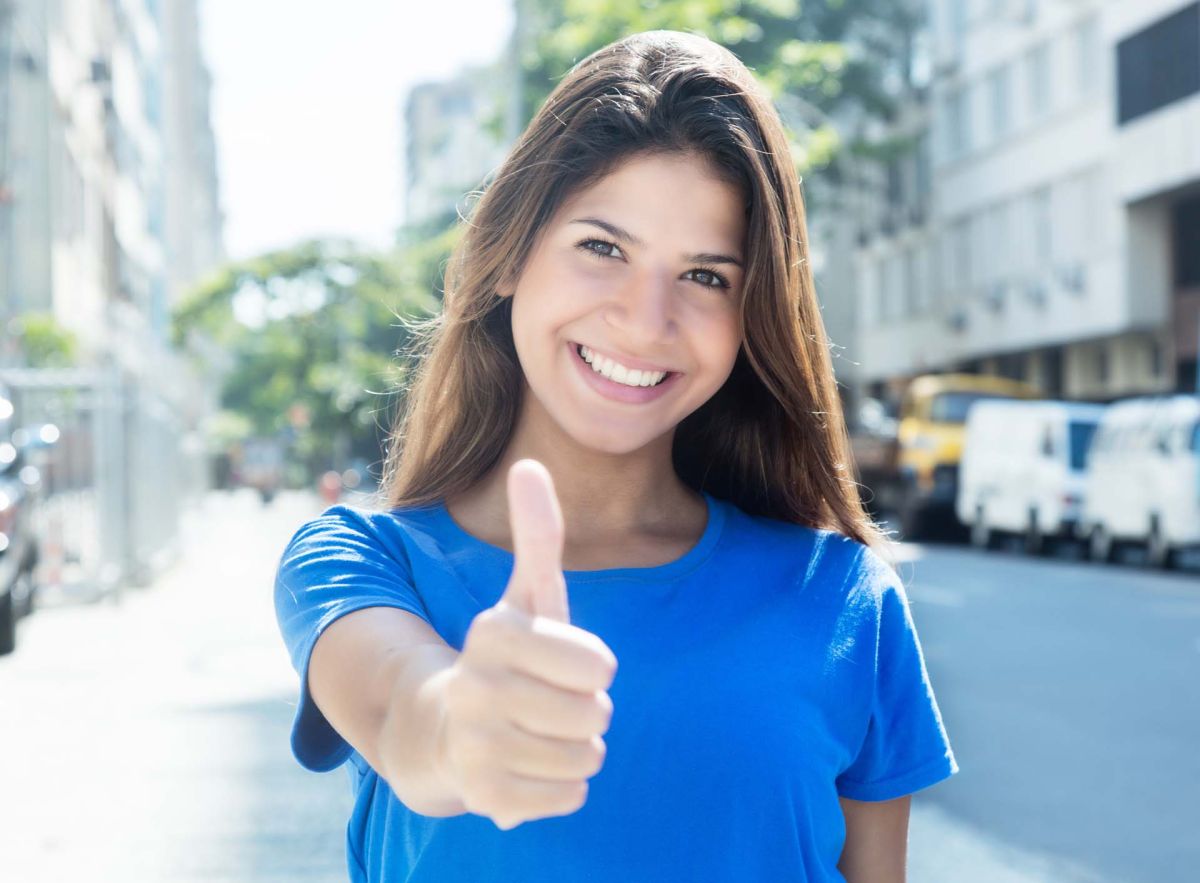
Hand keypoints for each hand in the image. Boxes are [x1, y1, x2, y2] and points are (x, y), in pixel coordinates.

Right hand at [437, 460, 617, 829]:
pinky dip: (563, 786)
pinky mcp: (485, 798)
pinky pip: (571, 797)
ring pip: (587, 758)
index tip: (560, 661)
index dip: (593, 666)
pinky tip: (528, 765)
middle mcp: (476, 688)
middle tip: (551, 702)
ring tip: (539, 732)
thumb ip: (537, 534)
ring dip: (577, 749)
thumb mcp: (527, 597)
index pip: (600, 665)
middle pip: (596, 715)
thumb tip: (530, 463)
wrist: (445, 729)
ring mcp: (477, 746)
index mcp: (494, 633)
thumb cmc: (507, 657)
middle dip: (588, 711)